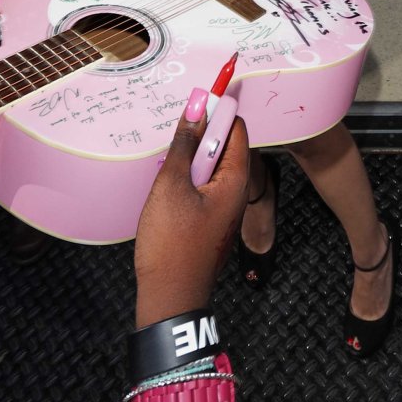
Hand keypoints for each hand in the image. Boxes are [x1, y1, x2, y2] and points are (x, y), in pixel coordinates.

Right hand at [134, 95, 249, 326]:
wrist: (169, 298)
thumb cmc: (172, 242)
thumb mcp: (172, 185)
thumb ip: (184, 145)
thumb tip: (196, 109)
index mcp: (234, 181)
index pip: (236, 131)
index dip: (217, 113)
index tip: (194, 102)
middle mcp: (234, 194)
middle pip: (223, 148)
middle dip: (200, 134)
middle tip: (174, 127)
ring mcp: (221, 211)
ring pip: (210, 169)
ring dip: (190, 158)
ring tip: (166, 157)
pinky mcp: (207, 223)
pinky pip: (202, 188)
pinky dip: (186, 179)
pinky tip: (165, 183)